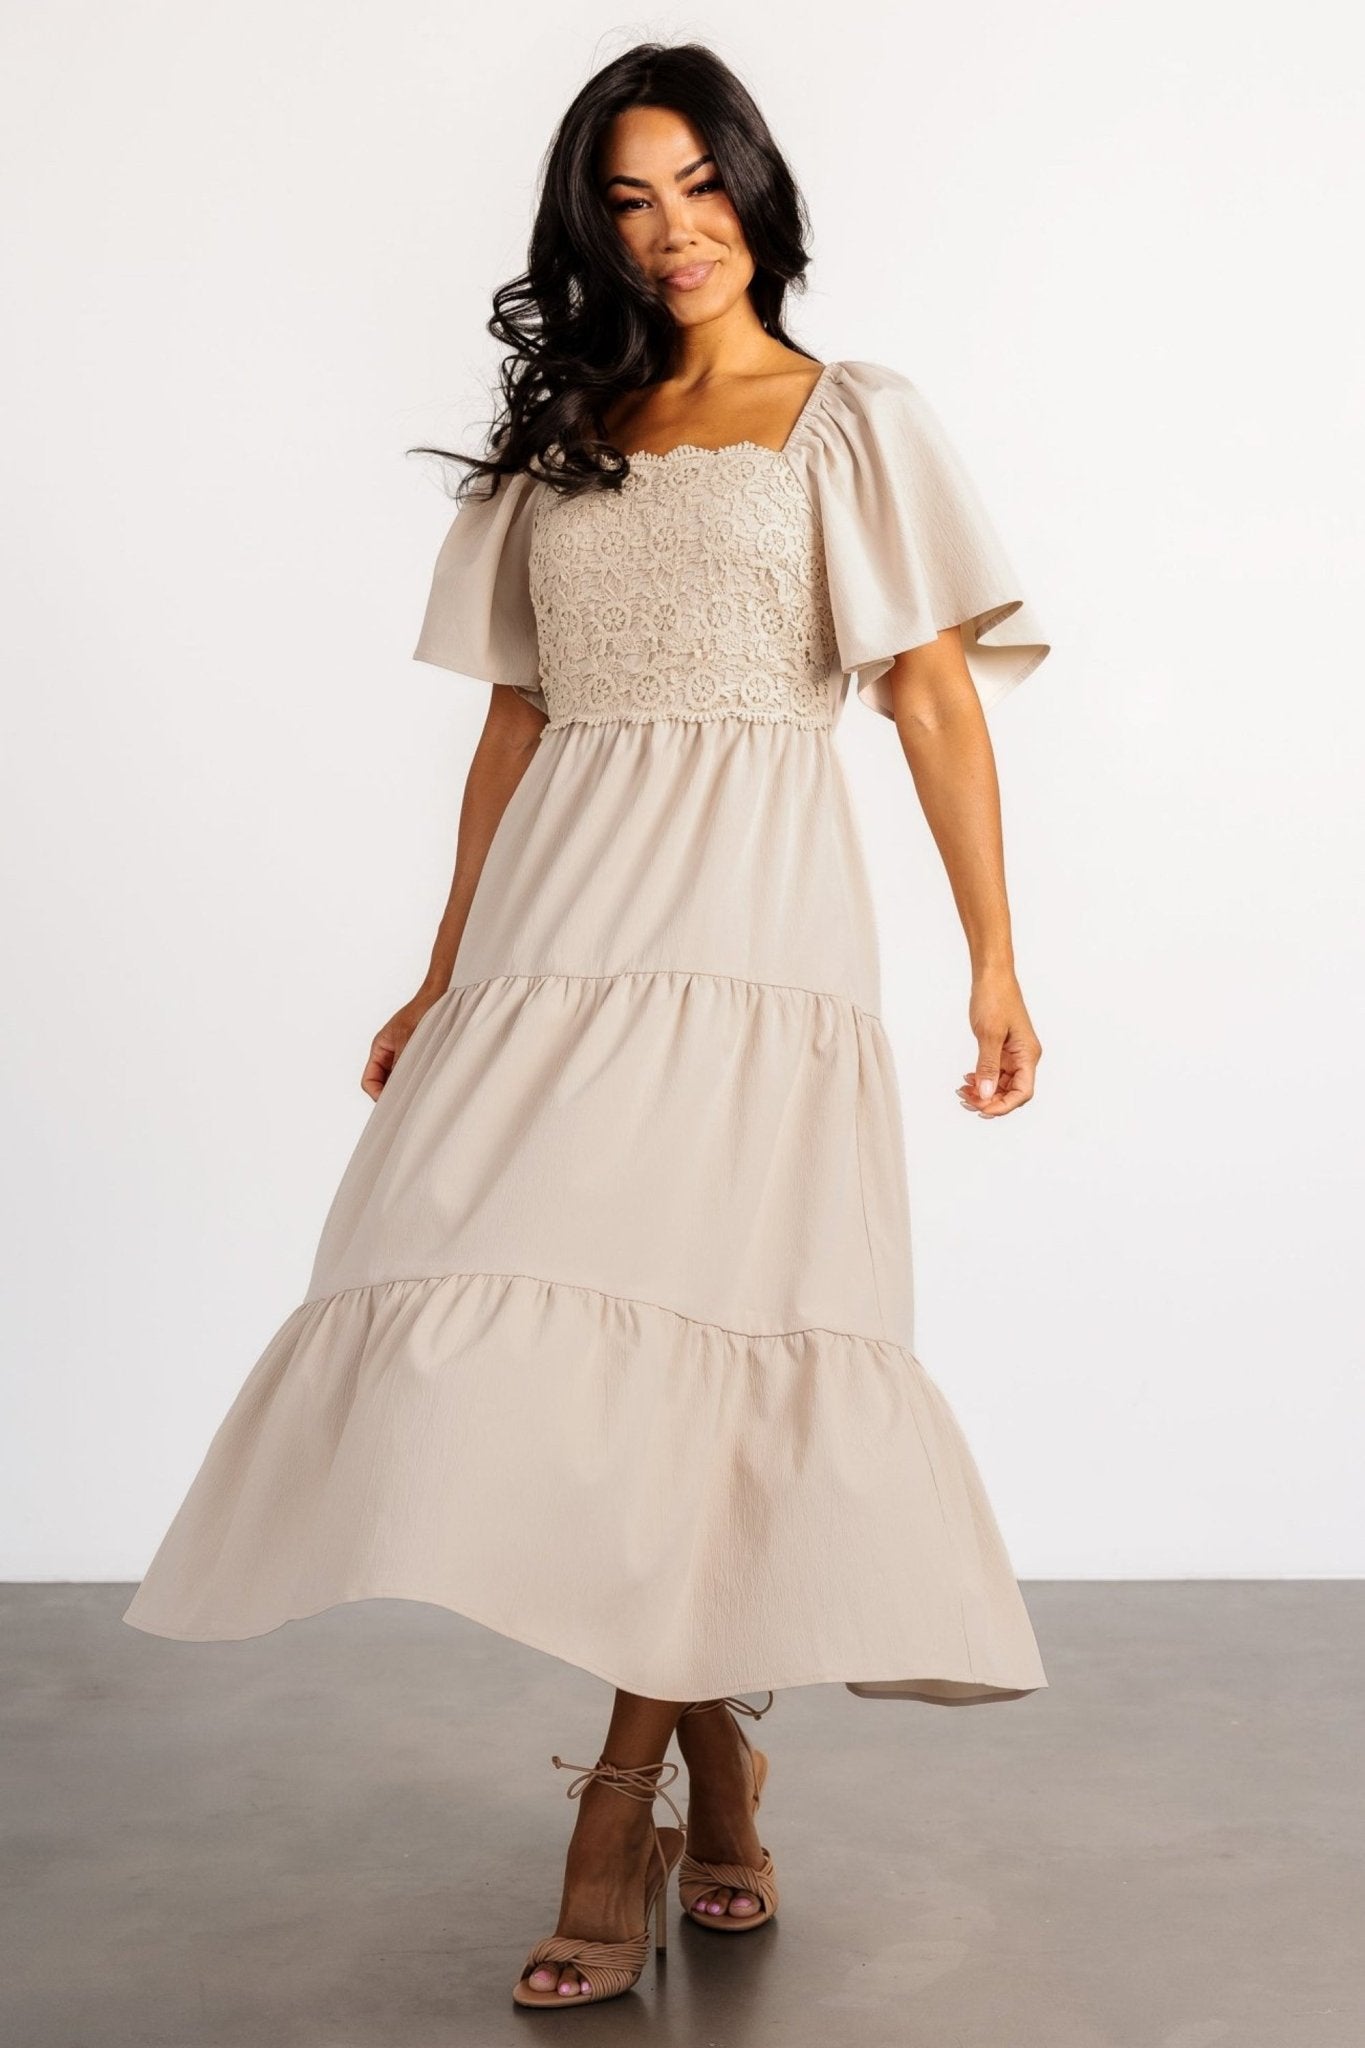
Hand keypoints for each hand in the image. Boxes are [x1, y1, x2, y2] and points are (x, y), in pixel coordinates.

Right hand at [361, 987, 445, 1101]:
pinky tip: (425, 1085)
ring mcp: (401, 1056)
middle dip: (391, 1094)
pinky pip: (410, 1074)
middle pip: (382, 1084)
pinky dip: (414, 1081)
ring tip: (417, 1095)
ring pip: (397, 1081)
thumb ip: (400, 1062)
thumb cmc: (419, 1012)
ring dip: (404, 1088)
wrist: (436, 998)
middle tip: (406, 1105)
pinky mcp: (416, 1056)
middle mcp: (388, 1055)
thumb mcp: (407, 1039)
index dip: (377, 1094)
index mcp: (379, 1049)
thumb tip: (398, 1086)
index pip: (369, 1080)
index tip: (392, 1103)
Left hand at [957, 969, 1040, 1117]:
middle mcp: (1024, 1057)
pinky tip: (967, 1079)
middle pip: (1011, 1092)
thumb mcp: (989, 1035)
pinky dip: (981, 1079)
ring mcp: (1014, 1054)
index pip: (1022, 1092)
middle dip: (989, 1100)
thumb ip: (988, 1067)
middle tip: (965, 1100)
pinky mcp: (1003, 1049)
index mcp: (1028, 1055)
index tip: (982, 1109)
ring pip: (1001, 1084)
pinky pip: (995, 1072)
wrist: (992, 976)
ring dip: (983, 1091)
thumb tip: (986, 1094)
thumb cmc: (995, 998)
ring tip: (962, 1091)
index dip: (1003, 1106)